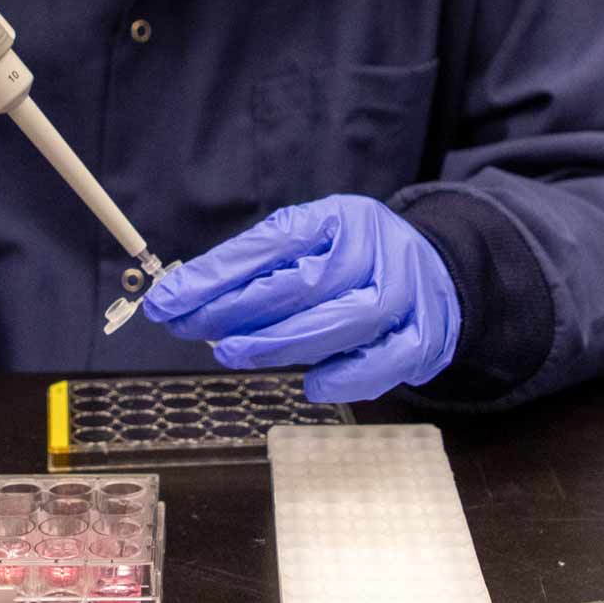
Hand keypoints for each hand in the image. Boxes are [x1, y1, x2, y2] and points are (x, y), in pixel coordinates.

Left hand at [143, 194, 461, 402]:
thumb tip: (186, 299)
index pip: (270, 244)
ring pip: (343, 322)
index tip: (167, 300)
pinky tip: (310, 384)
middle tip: (189, 328)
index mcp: (340, 218)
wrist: (436, 272)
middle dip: (235, 310)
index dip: (214, 274)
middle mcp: (376, 249)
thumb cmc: (352, 261)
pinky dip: (345, 378)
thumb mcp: (308, 242)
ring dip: (280, 344)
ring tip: (230, 353)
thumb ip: (257, 267)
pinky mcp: (424, 336)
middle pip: (303, 283)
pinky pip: (385, 362)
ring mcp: (405, 293)